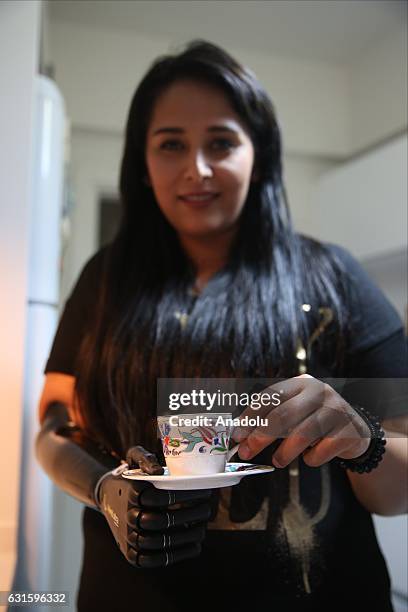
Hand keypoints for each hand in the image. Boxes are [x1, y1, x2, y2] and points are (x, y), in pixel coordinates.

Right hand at [96, 446, 210, 567]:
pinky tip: (194, 546)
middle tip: (207, 509)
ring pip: (156, 542)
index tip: (204, 491)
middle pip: (159, 521)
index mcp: (130, 492)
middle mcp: (127, 516)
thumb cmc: (130, 475)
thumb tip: (157, 471)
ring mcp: (127, 536)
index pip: (157, 497)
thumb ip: (145, 458)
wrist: (108, 496)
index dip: (183, 495)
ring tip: (203, 528)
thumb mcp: (134, 457)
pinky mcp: (130, 554)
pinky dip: (175, 556)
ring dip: (184, 537)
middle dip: (188, 516)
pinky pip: (152, 560)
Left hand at [232, 375, 370, 467]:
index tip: (237, 435)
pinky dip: (311, 459)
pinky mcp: (349, 431)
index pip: (270, 396)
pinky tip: (311, 457)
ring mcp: (336, 409)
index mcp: (301, 382)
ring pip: (302, 434)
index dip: (250, 417)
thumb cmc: (316, 420)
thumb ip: (272, 417)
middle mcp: (319, 391)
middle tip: (246, 451)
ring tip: (277, 460)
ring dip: (284, 452)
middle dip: (260, 436)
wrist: (355, 430)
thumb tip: (241, 435)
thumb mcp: (296, 410)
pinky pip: (322, 450)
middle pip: (283, 415)